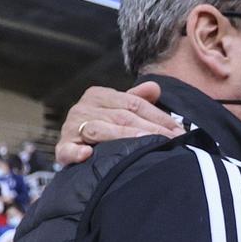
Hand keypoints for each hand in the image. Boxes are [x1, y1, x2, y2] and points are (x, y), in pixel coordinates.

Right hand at [55, 82, 181, 165]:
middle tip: (172, 142)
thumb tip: (155, 87)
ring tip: (145, 145)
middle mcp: (83, 107)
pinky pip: (68, 149)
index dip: (159, 118)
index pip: (134, 104)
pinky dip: (76, 152)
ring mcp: (71, 127)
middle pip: (122, 117)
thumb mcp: (120, 111)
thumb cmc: (103, 128)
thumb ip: (137, 100)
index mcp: (99, 95)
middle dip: (150, 130)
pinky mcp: (62, 147)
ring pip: (101, 130)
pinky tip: (87, 154)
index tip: (178, 131)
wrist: (74, 149)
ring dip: (123, 138)